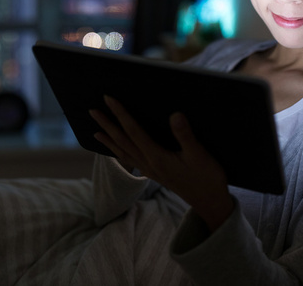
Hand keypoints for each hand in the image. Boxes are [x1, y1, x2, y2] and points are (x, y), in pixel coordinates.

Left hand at [90, 96, 233, 231]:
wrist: (210, 203)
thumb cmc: (207, 178)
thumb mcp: (200, 155)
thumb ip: (186, 135)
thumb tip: (174, 115)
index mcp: (157, 157)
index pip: (134, 131)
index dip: (121, 114)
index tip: (108, 99)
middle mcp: (149, 164)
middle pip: (123, 141)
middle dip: (107, 124)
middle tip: (92, 110)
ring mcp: (150, 170)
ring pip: (124, 152)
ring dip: (109, 139)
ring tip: (95, 131)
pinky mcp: (154, 174)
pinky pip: (130, 160)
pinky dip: (119, 152)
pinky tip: (116, 149)